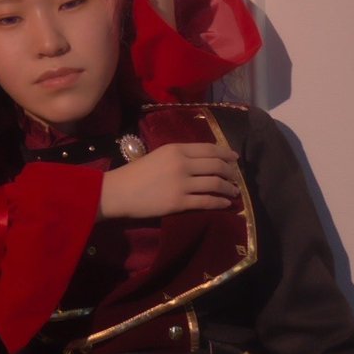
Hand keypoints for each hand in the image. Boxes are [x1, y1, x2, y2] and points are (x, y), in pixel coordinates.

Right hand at [98, 143, 240, 219]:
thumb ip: (179, 156)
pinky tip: (226, 204)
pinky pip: (206, 201)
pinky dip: (220, 202)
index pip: (210, 149)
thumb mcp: (158, 155)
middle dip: (231, 172)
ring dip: (229, 188)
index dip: (226, 154)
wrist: (117, 192)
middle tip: (236, 178)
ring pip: (215, 183)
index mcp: (176, 149)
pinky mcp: (179, 202)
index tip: (235, 159)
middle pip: (216, 165)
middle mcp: (182, 163)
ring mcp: (182, 183)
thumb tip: (202, 161)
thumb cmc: (135, 174)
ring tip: (234, 192)